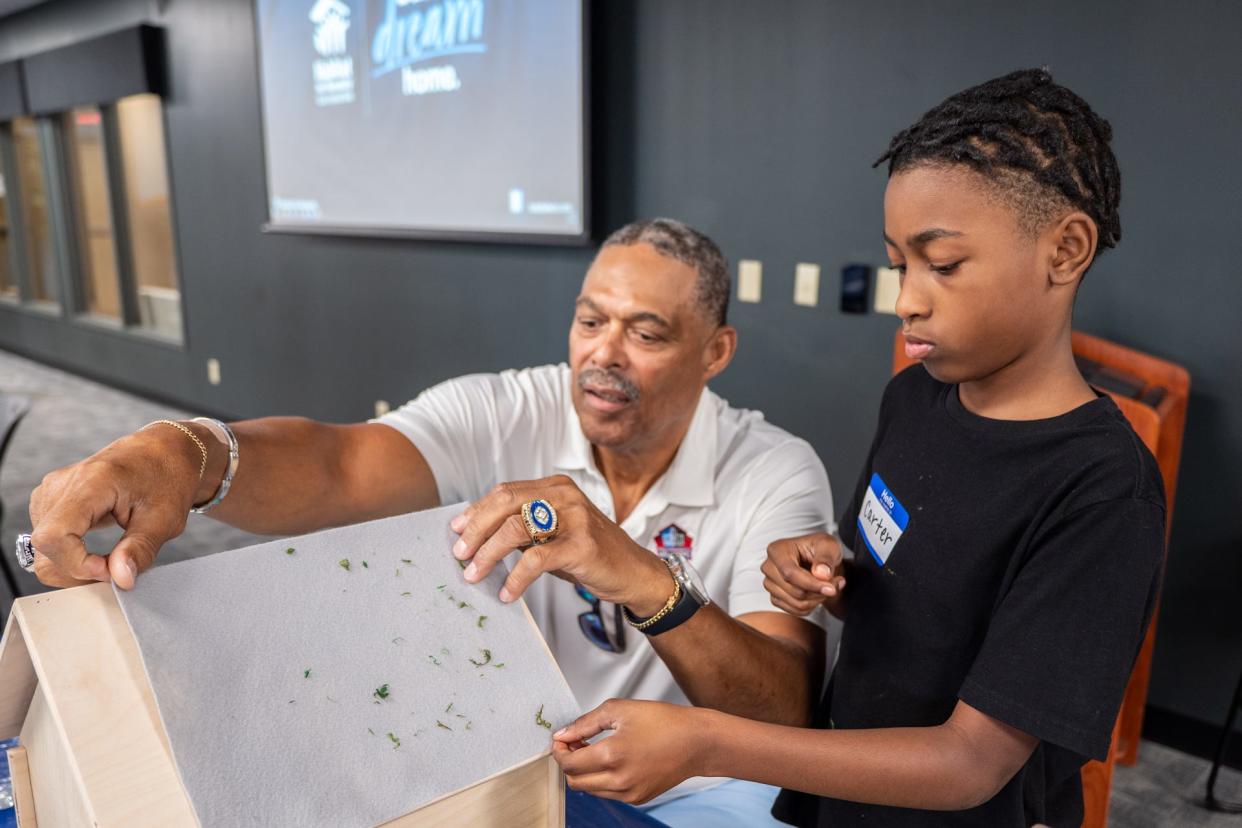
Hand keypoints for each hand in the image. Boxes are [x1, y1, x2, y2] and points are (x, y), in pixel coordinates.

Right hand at [28, 426, 204, 588]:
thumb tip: (120, 579)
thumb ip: (140, 550)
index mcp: (91, 482)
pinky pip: (48, 539)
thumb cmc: (168, 476)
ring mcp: (52, 491)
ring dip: (73, 565)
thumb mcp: (165, 518)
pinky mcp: (52, 500)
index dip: (77, 563)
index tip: (109, 570)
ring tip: (110, 560)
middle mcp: (63, 484)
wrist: (165, 452)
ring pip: (42, 548)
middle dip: (78, 570)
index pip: (55, 535)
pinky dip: (69, 554)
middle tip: (116, 571)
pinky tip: (95, 552)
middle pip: (45, 546)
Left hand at [450, 475, 671, 611]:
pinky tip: (507, 592)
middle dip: (476, 529)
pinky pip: (536, 559)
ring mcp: (574, 518)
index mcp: (554, 487)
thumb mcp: (553, 533)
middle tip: (459, 553)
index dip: (477, 511)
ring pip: (515, 529)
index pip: (505, 492)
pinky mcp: (581, 545)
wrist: (633, 572)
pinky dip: (515, 578)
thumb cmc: (589, 553)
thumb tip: (476, 538)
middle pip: (505, 503)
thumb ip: (522, 529)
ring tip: (474, 574)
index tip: (456, 531)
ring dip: (488, 554)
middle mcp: (564, 495)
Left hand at [552, 699, 710, 803]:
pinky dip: (601, 778)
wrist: (697, 742)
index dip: (559, 751)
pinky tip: (611, 759)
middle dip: (569, 762)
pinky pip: (607, 793)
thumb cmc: (664, 721)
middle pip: (575, 781)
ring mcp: (629, 793)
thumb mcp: (620, 710)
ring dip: (584, 771)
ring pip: (590, 789)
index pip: (569, 763)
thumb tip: (562, 734)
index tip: (561, 739)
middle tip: (575, 743)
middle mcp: (619, 780)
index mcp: (613, 755)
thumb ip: (586, 723)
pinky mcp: (637, 798)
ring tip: (594, 749)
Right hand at [761, 532, 845, 615]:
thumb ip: (826, 557)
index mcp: (777, 550)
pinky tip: (817, 593)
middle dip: (819, 592)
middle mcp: (769, 567)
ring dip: (817, 599)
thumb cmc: (820, 548)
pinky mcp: (775, 597)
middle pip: (795, 591)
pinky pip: (795, 610)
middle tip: (834, 583)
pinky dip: (811, 606)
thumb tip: (821, 573)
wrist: (818, 558)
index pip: (790, 573)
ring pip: (796, 603)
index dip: (811, 584)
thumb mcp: (829, 545)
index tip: (831, 588)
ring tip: (827, 586)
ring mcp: (770, 583)